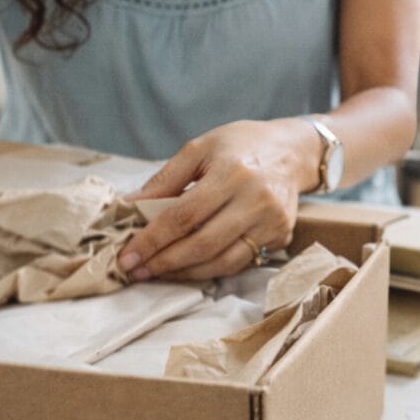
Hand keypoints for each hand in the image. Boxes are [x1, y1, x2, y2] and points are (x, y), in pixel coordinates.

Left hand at [117, 118, 319, 280]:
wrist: (292, 151)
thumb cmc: (240, 145)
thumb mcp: (199, 149)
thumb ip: (164, 180)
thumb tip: (129, 207)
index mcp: (232, 172)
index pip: (184, 215)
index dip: (152, 239)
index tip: (127, 256)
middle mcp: (256, 199)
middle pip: (203, 244)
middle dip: (164, 262)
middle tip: (136, 271)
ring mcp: (273, 221)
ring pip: (222, 262)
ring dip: (185, 273)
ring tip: (158, 272)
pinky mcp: (281, 236)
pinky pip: (240, 263)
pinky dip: (210, 269)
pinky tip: (189, 267)